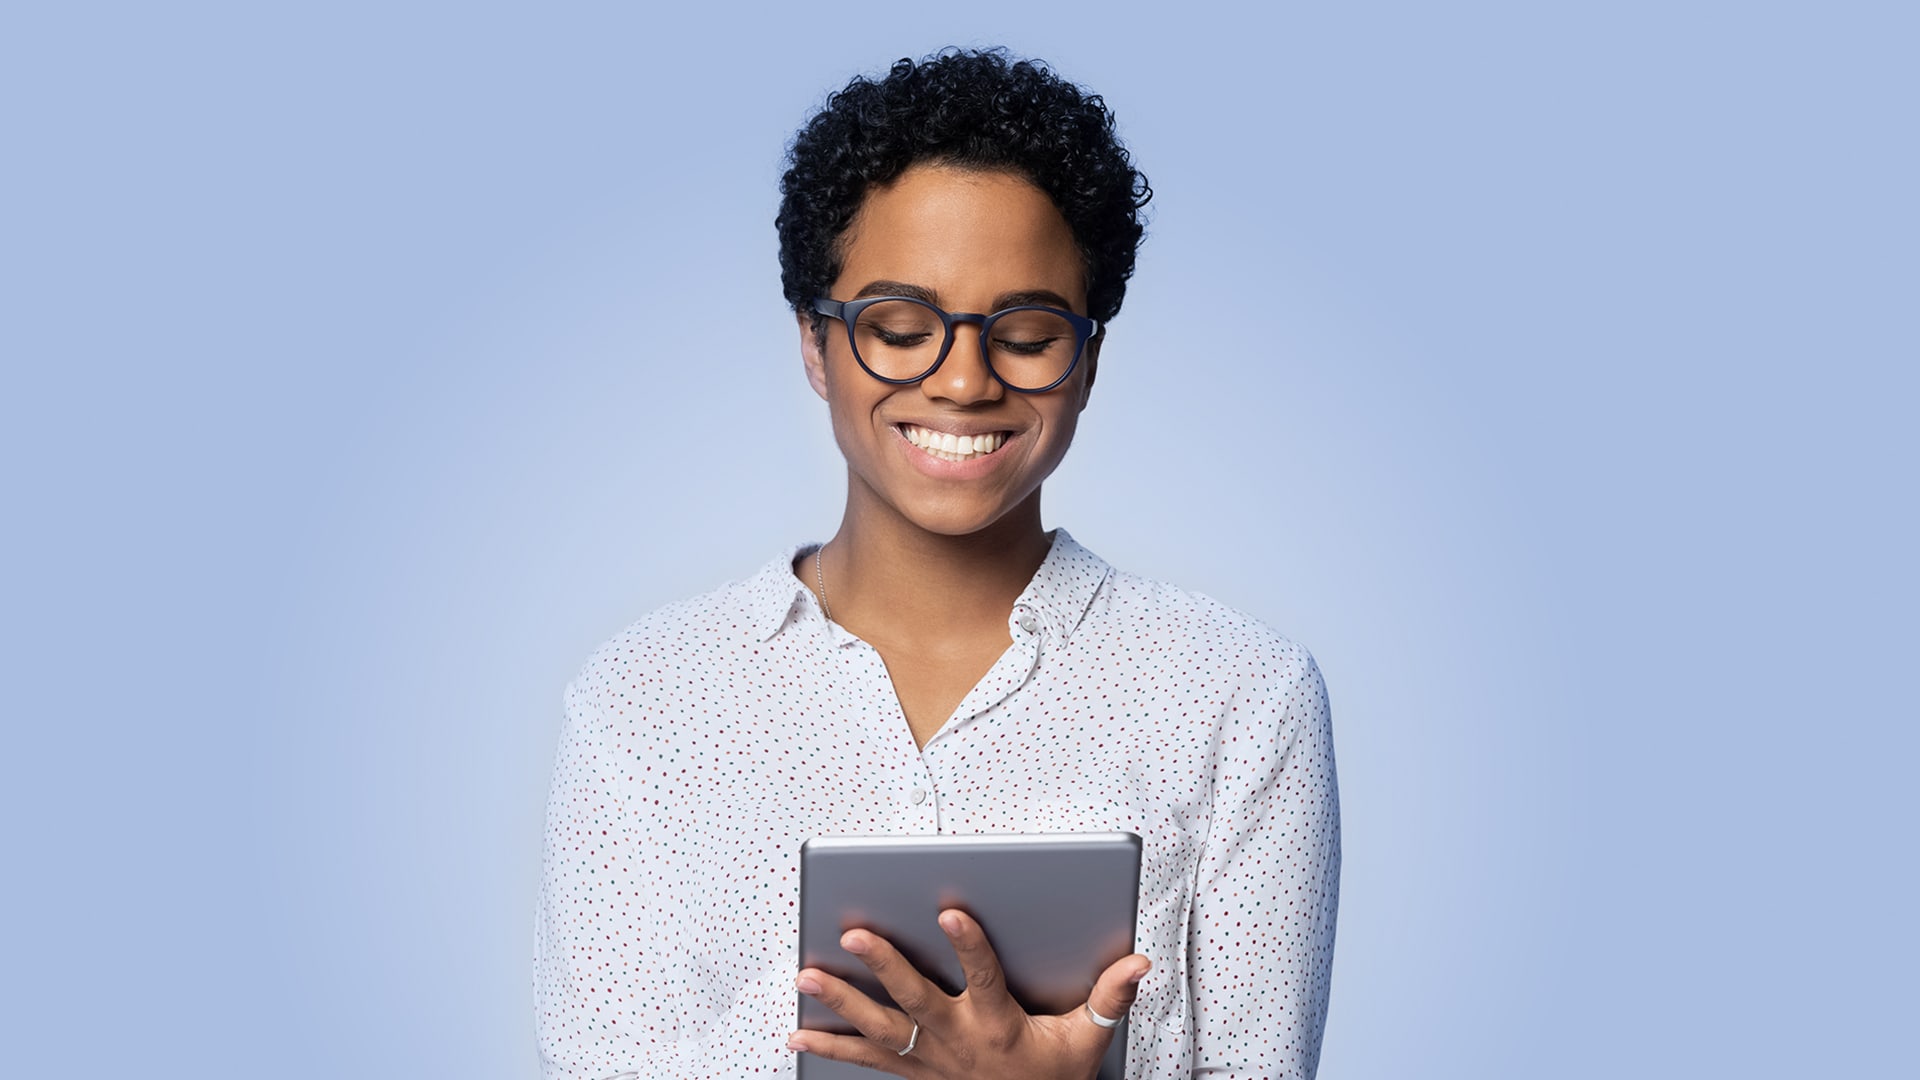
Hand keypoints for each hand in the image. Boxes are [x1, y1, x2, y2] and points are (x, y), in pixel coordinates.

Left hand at [788, 908, 1149, 1078]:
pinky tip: (796, 1034)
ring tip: (807, 976)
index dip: (969, 945)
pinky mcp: (911, 1071)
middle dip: (883, 965)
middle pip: (915, 998)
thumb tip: (1138, 961)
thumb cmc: (1053, 1078)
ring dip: (840, 1003)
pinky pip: (864, 1060)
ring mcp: (929, 1058)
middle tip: (854, 934)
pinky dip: (829, 1047)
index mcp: (999, 1024)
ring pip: (879, 1027)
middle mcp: (958, 1040)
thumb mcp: (1087, 1042)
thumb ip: (1109, 998)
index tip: (951, 910)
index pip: (983, 977)